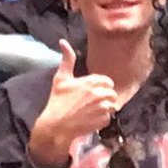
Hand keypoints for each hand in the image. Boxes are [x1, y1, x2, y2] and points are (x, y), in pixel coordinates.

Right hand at [28, 40, 116, 167]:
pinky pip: (108, 118)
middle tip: (93, 102)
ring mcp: (102, 108)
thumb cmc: (57, 101)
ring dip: (104, 108)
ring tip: (92, 111)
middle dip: (105, 97)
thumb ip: (67, 59)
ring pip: (111, 106)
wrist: (56, 126)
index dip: (102, 86)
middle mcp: (100, 93)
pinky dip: (101, 120)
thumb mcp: (61, 78)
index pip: (108, 81)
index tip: (94, 91)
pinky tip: (90, 119)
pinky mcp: (102, 121)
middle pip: (112, 93)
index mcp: (92, 81)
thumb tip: (63, 42)